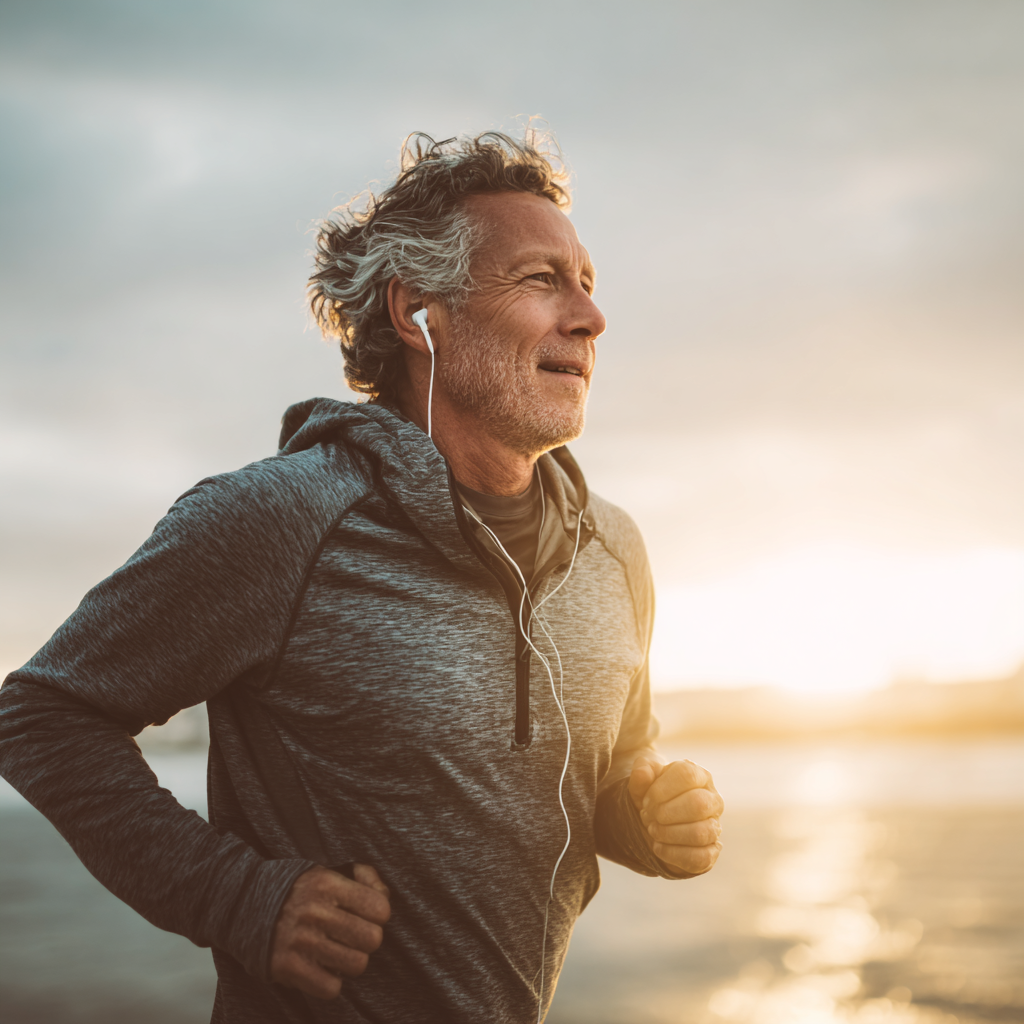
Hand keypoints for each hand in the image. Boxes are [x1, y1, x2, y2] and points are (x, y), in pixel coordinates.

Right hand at [270, 863, 390, 999]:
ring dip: (350, 961)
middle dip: (367, 940)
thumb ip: (364, 876)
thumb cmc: (298, 891)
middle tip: (352, 936)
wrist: (244, 905)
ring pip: (357, 964)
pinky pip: (331, 987)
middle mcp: (315, 911)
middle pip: (373, 939)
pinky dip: (330, 982)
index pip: (380, 908)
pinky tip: (321, 967)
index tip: (366, 916)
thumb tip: (385, 895)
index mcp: (327, 884)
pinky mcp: (287, 967)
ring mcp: (301, 940)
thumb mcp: (328, 872)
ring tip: (337, 951)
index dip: (378, 915)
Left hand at [628, 757, 723, 876]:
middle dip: (666, 813)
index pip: (687, 774)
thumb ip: (641, 771)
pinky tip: (658, 847)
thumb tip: (643, 774)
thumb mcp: (642, 780)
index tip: (645, 801)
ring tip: (652, 830)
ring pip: (701, 833)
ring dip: (669, 834)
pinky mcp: (711, 851)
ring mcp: (715, 826)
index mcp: (699, 776)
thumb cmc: (652, 796)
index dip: (661, 788)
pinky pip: (701, 857)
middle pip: (698, 804)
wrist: (653, 823)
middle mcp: (713, 799)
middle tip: (648, 816)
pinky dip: (673, 854)